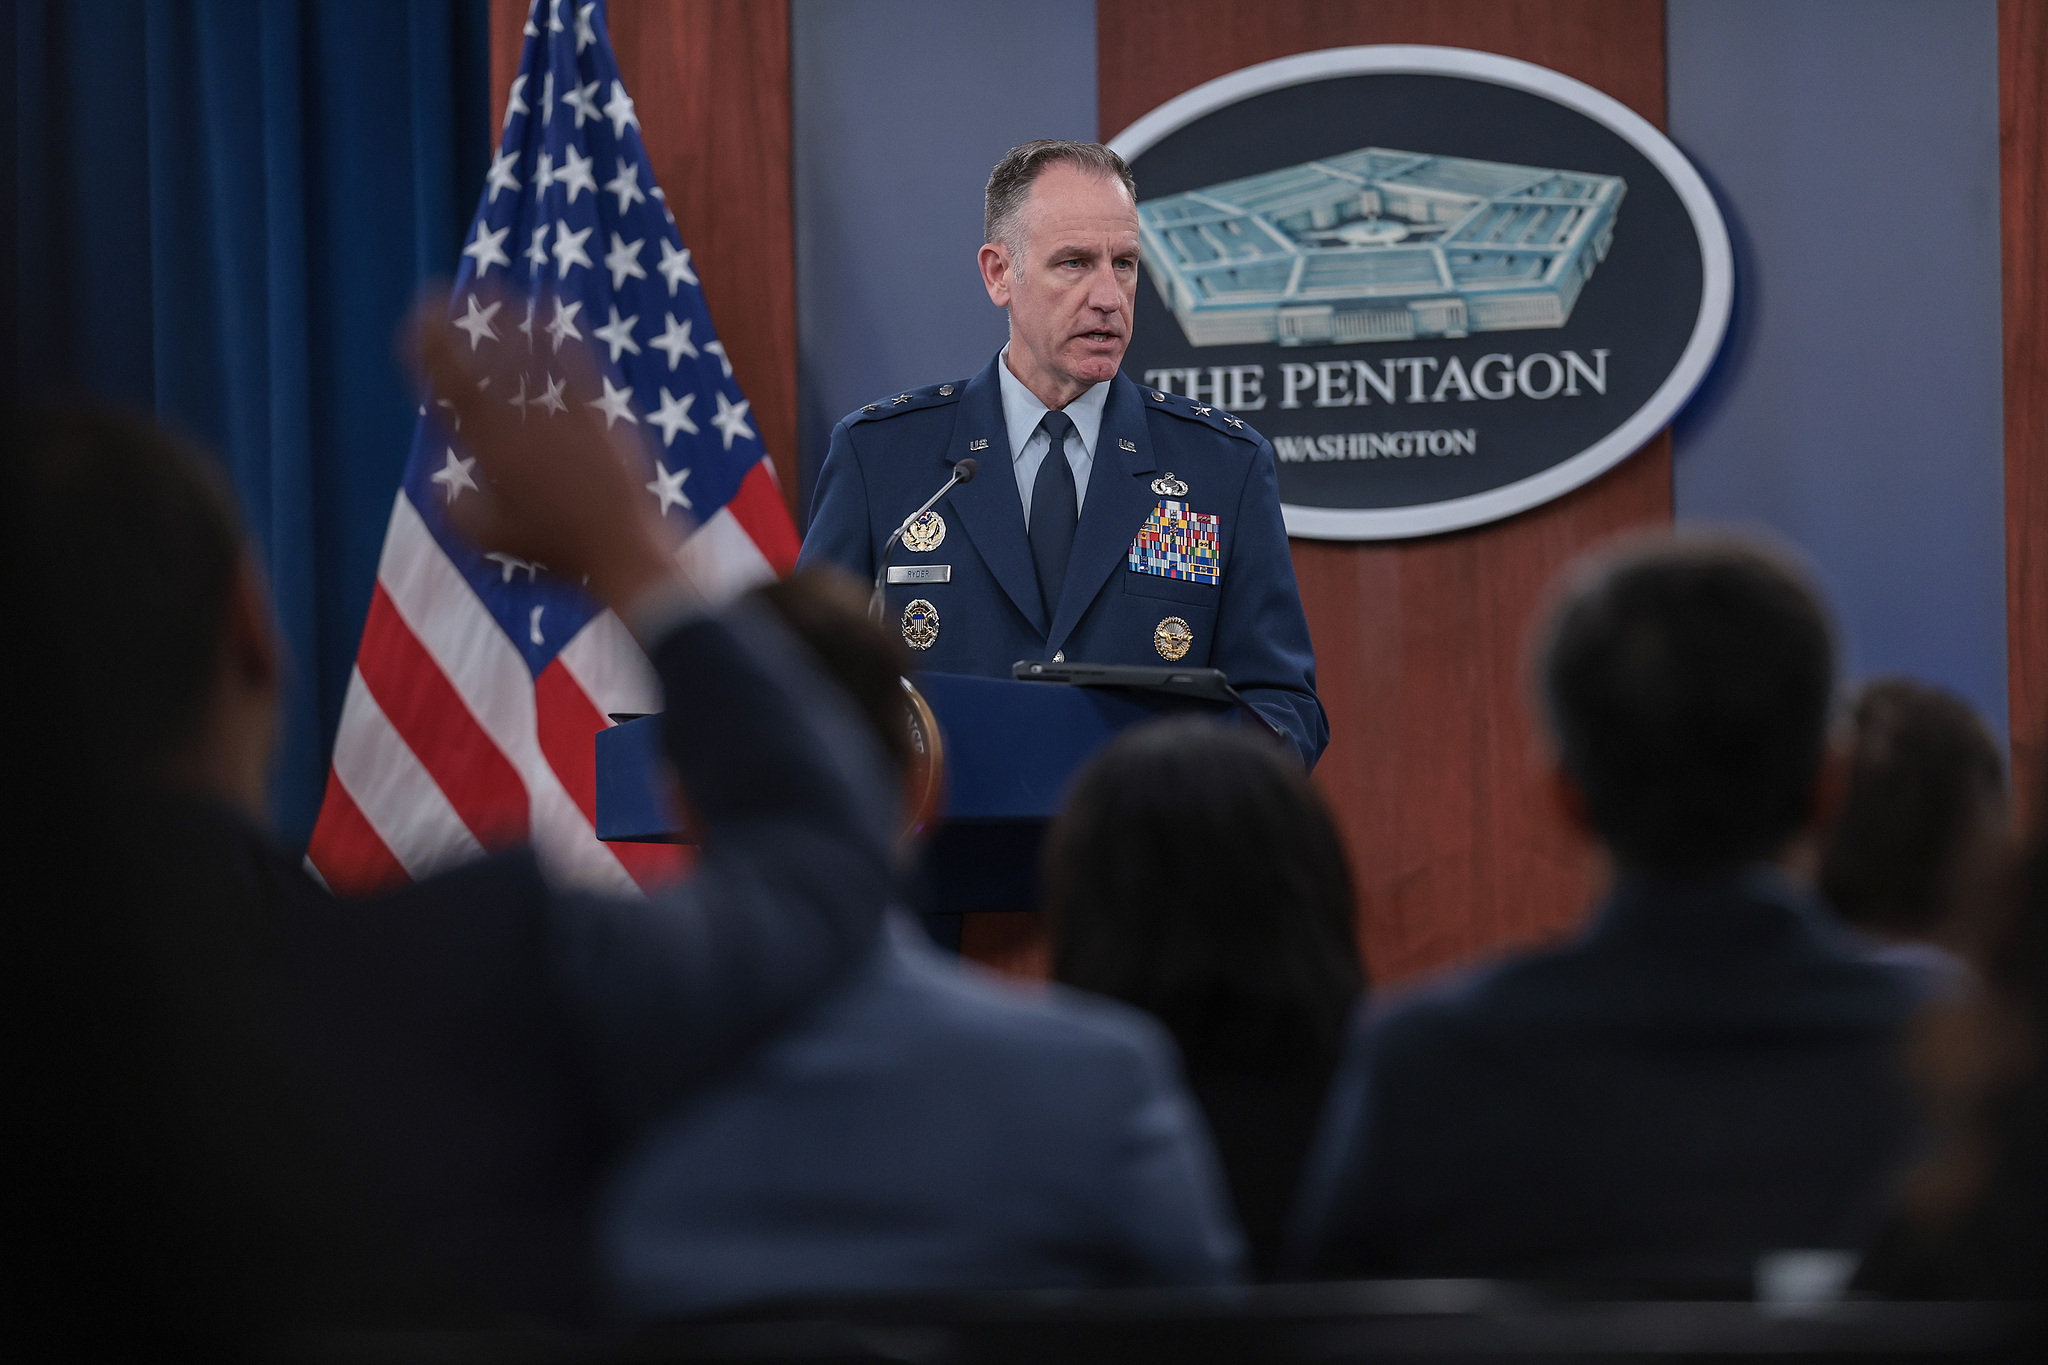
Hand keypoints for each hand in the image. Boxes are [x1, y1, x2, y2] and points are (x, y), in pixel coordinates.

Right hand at [408, 285, 686, 613]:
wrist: (624, 552)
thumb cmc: (557, 553)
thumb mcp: (489, 539)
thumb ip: (455, 506)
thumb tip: (440, 479)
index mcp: (490, 450)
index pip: (450, 386)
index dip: (429, 350)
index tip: (416, 324)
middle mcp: (524, 423)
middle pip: (485, 361)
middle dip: (458, 324)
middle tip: (439, 295)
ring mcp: (565, 414)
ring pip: (528, 353)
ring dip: (506, 317)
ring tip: (490, 289)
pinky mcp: (602, 412)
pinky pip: (575, 359)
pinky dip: (558, 329)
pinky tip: (548, 307)